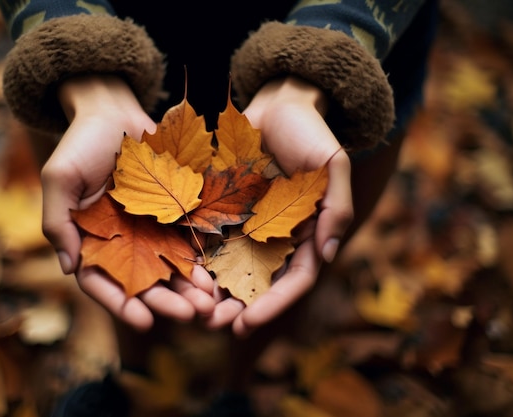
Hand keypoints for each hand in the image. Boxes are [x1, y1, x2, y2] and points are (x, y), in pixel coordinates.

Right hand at [42, 75, 214, 329]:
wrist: (116, 111)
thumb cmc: (82, 142)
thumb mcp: (60, 176)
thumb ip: (58, 220)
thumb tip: (68, 268)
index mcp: (92, 240)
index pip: (102, 282)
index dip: (121, 303)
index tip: (144, 321)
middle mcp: (123, 242)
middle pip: (143, 282)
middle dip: (166, 302)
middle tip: (190, 316)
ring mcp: (152, 230)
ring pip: (171, 268)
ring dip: (190, 289)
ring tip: (210, 304)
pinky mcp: (177, 214)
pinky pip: (191, 242)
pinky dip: (203, 260)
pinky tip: (219, 275)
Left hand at [205, 76, 352, 335]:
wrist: (277, 103)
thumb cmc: (309, 132)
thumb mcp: (332, 164)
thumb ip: (336, 207)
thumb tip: (329, 252)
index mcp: (305, 233)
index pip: (292, 280)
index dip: (272, 305)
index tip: (247, 324)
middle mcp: (274, 237)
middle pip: (257, 282)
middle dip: (236, 307)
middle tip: (211, 325)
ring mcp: (245, 225)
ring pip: (228, 268)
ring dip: (211, 292)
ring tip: (190, 311)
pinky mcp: (219, 209)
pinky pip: (205, 238)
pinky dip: (193, 259)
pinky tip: (175, 274)